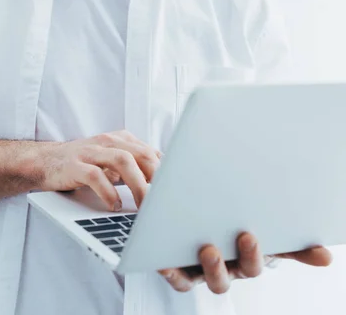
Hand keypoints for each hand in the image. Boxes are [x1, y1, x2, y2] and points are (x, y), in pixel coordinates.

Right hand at [38, 130, 161, 210]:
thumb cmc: (84, 165)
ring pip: (123, 161)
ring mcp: (91, 151)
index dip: (166, 172)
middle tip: (164, 202)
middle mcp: (108, 141)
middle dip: (156, 178)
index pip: (151, 152)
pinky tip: (114, 205)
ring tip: (143, 206)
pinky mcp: (75, 165)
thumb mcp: (112, 162)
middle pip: (141, 154)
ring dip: (137, 185)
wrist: (44, 162)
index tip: (176, 191)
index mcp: (121, 139)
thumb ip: (135, 167)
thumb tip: (163, 185)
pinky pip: (95, 176)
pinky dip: (109, 191)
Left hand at [159, 232, 332, 293]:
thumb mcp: (257, 224)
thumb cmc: (226, 223)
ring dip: (213, 266)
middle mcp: (228, 266)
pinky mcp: (179, 270)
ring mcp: (203, 270)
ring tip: (209, 248)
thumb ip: (288, 241)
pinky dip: (171, 271)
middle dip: (244, 258)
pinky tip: (165, 260)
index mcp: (247, 256)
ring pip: (213, 278)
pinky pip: (177, 278)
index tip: (255, 236)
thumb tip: (326, 257)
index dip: (262, 254)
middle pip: (239, 272)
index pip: (260, 261)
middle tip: (245, 236)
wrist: (186, 213)